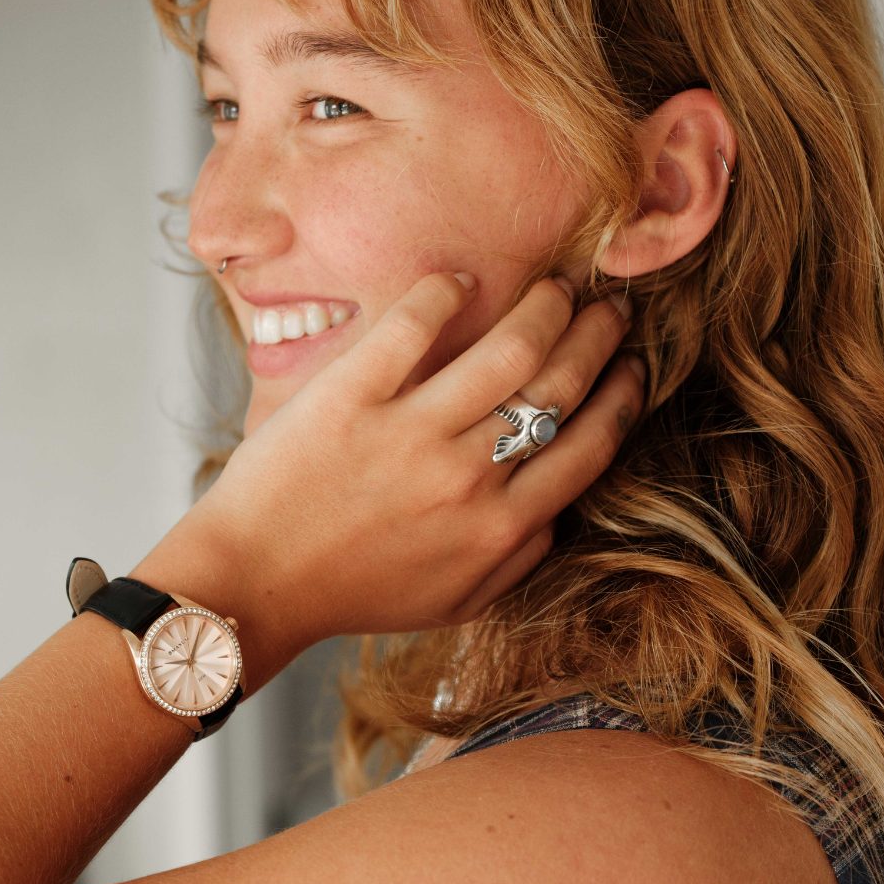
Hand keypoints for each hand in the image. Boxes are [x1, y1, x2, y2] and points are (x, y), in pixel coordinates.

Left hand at [134, 273, 643, 686]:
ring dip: (545, 305)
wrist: (253, 585)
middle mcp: (466, 477)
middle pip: (560, 385)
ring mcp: (408, 434)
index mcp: (500, 527)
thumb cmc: (350, 595)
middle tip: (607, 307)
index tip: (630, 366)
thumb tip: (557, 516)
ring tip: (554, 286)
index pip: (588, 444)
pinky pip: (413, 327)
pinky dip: (444, 292)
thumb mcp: (451, 603)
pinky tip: (460, 280)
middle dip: (598, 336)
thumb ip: (515, 563)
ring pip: (509, 348)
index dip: (621, 395)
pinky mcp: (349, 397)